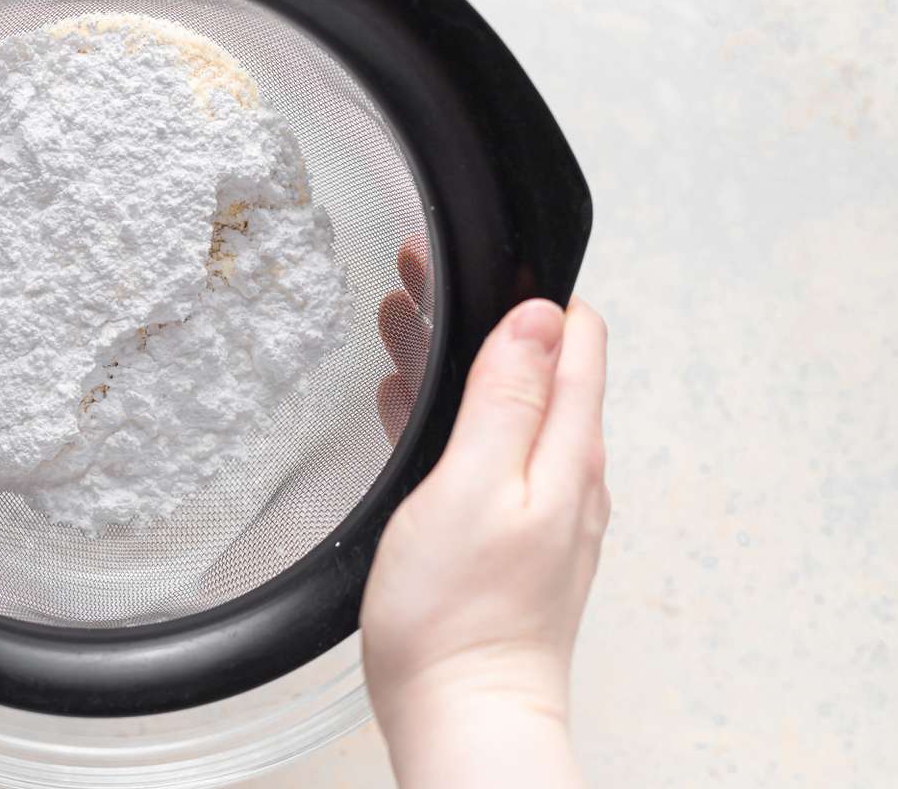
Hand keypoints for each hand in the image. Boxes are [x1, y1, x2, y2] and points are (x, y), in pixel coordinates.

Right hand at [362, 243, 608, 788]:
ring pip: (507, 410)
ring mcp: (543, 511)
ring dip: (460, 363)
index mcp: (568, 453)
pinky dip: (453, 419)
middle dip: (482, 317)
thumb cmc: (459, 615)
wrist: (462, 714)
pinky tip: (413, 414)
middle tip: (416, 280)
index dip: (523, 288)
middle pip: (537, 369)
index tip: (466, 261)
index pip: (574, 338)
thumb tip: (539, 318)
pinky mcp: (512, 541)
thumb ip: (508, 399)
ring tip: (401, 327)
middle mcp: (568, 477)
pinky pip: (489, 456)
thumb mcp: (473, 485)